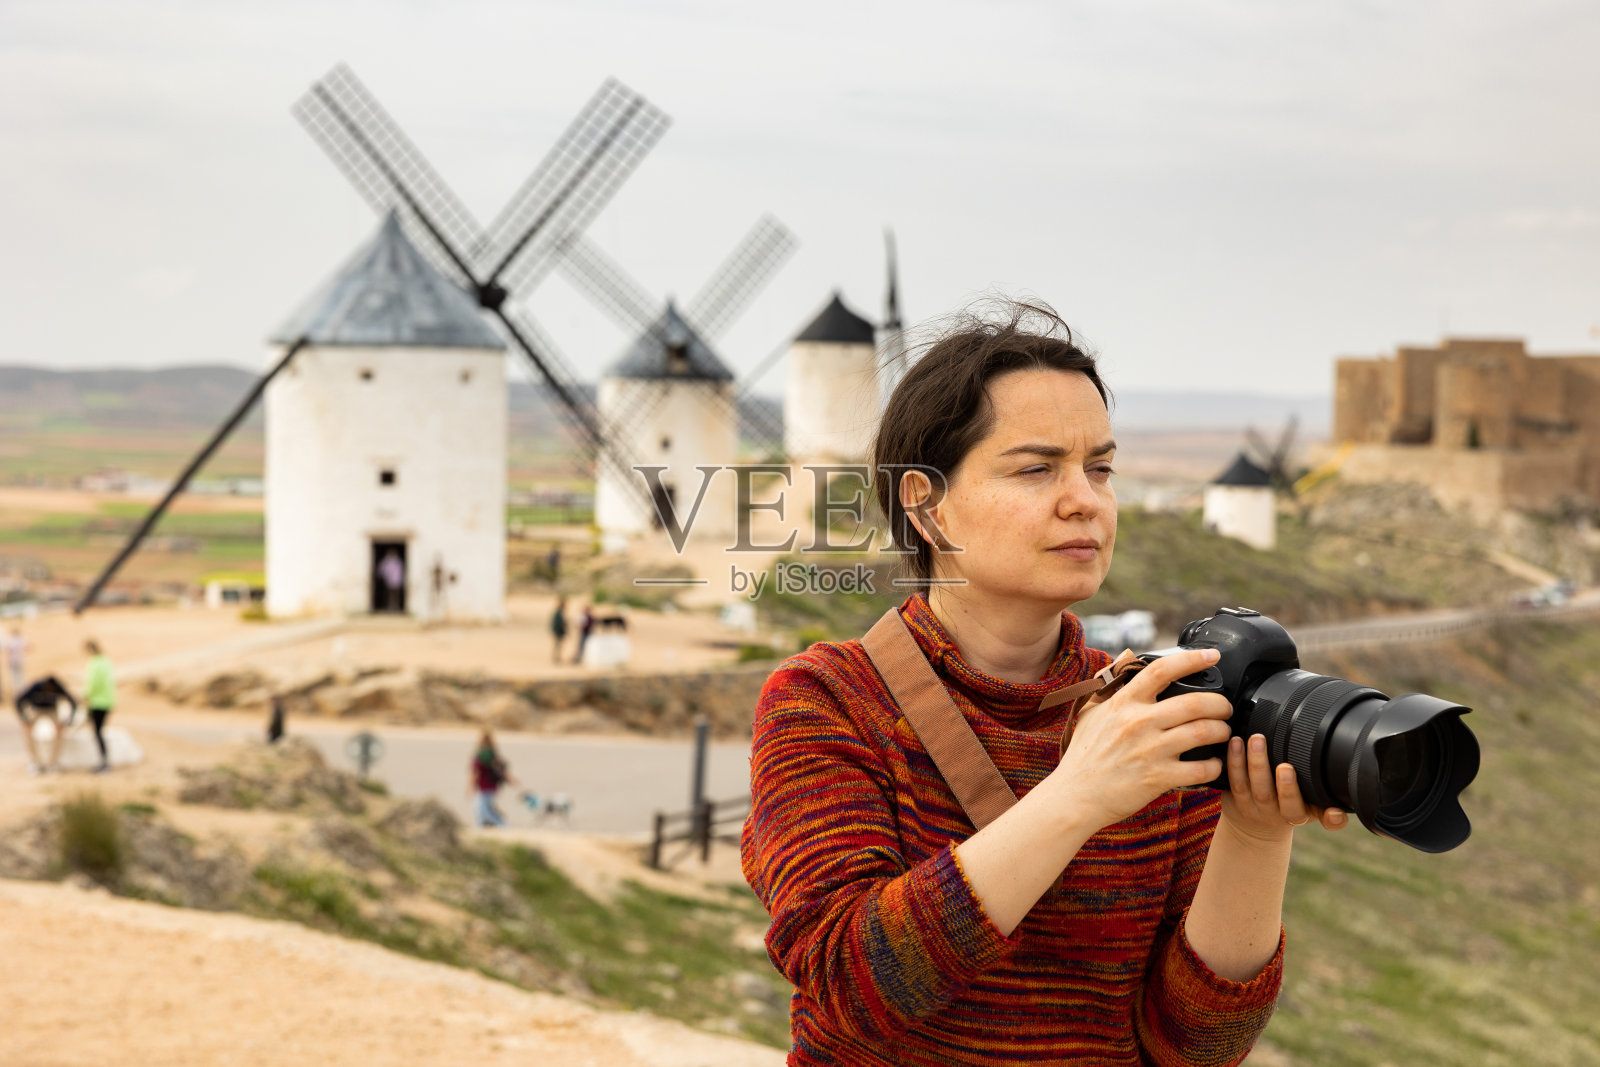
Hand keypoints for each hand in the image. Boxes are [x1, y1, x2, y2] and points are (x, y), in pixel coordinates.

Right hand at [1052, 647, 1233, 831]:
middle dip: (1220, 704)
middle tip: (1225, 708)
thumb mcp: (1091, 712)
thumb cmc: (1083, 755)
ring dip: (1221, 731)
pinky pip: (1200, 769)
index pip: (1161, 670)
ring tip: (1223, 732)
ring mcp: (1150, 750)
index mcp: (1124, 703)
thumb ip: (1110, 685)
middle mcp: (1139, 723)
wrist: (1076, 795)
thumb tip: (1126, 657)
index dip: (1191, 659)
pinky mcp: (1158, 778)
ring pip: (1203, 732)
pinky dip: (1214, 765)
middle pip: (1195, 702)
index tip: (1211, 656)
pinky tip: (1213, 763)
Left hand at [1220, 733, 1349, 842]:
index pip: (1301, 811)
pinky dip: (1233, 760)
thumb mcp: (1313, 812)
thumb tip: (1341, 810)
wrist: (1255, 830)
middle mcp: (1272, 812)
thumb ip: (1327, 806)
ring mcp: (1251, 806)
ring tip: (1255, 739)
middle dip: (1277, 779)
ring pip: (1248, 785)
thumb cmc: (1290, 809)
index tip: (1298, 778)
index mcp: (1298, 814)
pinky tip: (1235, 742)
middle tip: (1282, 761)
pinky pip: (1232, 779)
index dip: (1299, 797)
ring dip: (1250, 761)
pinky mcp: (1234, 798)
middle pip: (1270, 795)